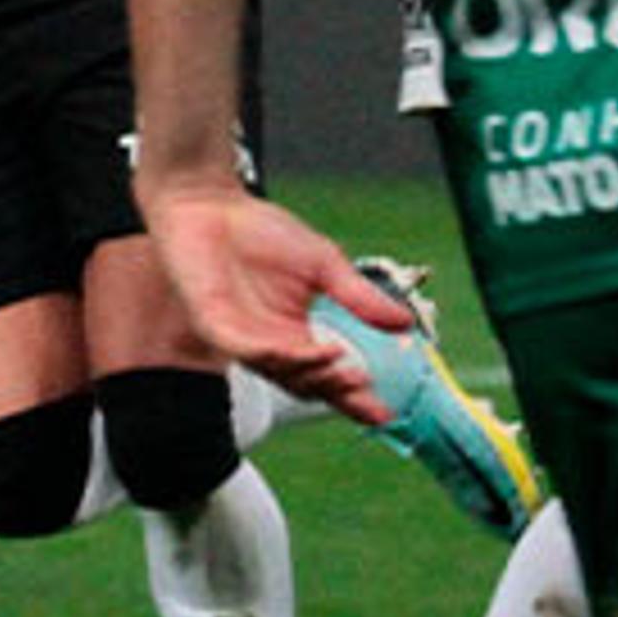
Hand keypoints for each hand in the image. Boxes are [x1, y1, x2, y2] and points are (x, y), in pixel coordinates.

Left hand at [140, 187, 420, 425]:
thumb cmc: (262, 233)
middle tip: (365, 388)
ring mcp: (241, 338)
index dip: (354, 398)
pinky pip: (247, 350)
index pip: (328, 376)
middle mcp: (269, 345)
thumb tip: (406, 324)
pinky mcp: (215, 324)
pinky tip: (307, 349)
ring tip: (345, 365)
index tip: (384, 412)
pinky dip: (277, 354)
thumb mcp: (325, 266)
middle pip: (306, 384)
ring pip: (279, 372)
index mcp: (295, 336)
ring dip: (313, 373)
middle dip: (337, 391)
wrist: (211, 204)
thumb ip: (360, 298)